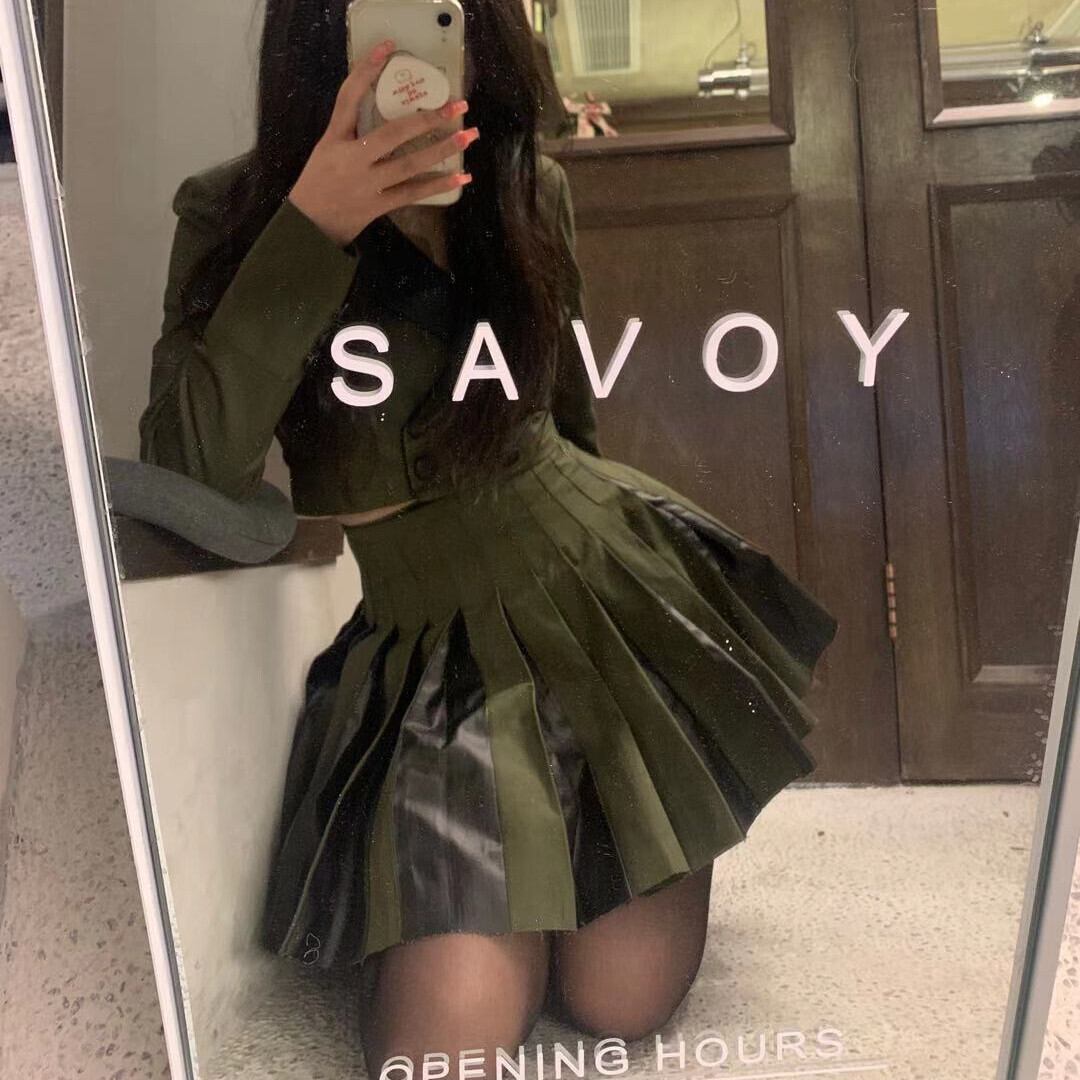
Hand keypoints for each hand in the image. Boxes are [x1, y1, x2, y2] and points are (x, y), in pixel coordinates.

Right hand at [287, 39, 476, 247]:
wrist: (309, 224)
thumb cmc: (319, 181)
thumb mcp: (327, 147)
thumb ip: (351, 128)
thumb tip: (387, 111)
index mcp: (335, 138)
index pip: (349, 97)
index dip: (367, 70)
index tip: (387, 47)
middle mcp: (352, 159)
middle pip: (394, 134)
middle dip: (427, 118)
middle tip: (457, 105)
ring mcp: (367, 184)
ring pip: (409, 165)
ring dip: (442, 150)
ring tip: (467, 136)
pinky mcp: (379, 206)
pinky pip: (413, 193)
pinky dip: (438, 185)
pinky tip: (461, 177)